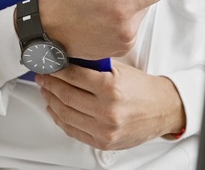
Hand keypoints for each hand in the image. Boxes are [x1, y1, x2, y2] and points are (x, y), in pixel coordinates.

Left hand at [37, 62, 185, 150]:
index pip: (73, 76)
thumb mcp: (120, 70)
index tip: (48, 65)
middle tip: (42, 76)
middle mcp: (107, 111)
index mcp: (112, 88)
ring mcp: (104, 129)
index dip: (56, 70)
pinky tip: (54, 109)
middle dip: (49, 84)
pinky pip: (73, 130)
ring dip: (50, 101)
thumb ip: (94, 67)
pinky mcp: (103, 142)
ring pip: (65, 114)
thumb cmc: (142, 89)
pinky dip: (59, 119)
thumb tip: (66, 61)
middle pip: (66, 95)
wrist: (162, 110)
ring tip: (46, 91)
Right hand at [38, 0, 165, 59]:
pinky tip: (100, 19)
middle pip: (147, 3)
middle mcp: (126, 28)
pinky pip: (129, 29)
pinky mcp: (119, 50)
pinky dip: (120, 22)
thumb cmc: (63, 2)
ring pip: (138, 16)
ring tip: (100, 7)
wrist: (46, 29)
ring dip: (126, 9)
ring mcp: (123, 42)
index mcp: (121, 7)